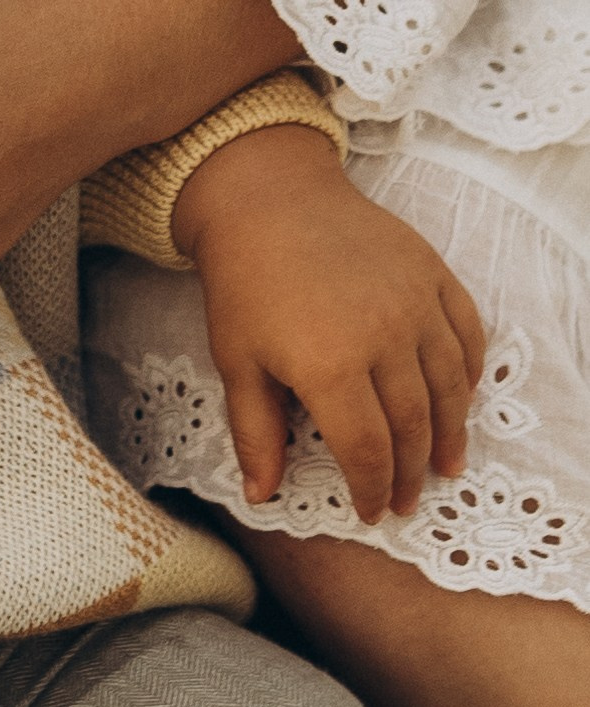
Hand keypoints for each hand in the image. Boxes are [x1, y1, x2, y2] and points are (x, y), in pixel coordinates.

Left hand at [172, 126, 486, 521]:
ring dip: (451, 433)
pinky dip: (469, 371)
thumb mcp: (236, 359)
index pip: (367, 451)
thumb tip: (262, 497)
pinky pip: (467, 333)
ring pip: (449, 388)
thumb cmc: (243, 280)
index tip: (370, 511)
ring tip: (445, 464)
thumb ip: (256, 433)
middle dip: (410, 472)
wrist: (265, 195)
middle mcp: (382, 335)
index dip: (372, 489)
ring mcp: (413, 301)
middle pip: (413, 426)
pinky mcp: (430, 271)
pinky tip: (462, 396)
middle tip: (407, 499)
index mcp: (329, 365)